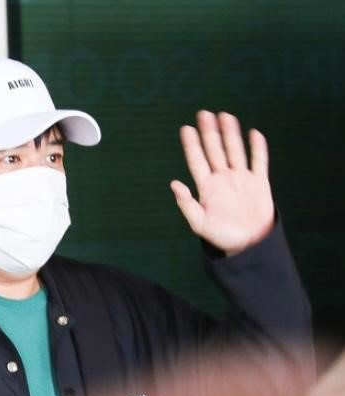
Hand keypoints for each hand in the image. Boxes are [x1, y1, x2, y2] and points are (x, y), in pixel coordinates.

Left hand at [171, 110, 274, 255]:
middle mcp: (222, 179)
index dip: (192, 144)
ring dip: (230, 134)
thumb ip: (186, 204)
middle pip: (215, 150)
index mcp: (207, 187)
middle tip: (204, 113)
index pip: (197, 160)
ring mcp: (241, 179)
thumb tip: (173, 183)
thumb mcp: (199, 223)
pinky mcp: (259, 183)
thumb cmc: (220, 236)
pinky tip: (254, 134)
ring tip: (225, 115)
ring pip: (235, 150)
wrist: (248, 245)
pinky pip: (258, 162)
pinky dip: (257, 148)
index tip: (186, 128)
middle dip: (209, 132)